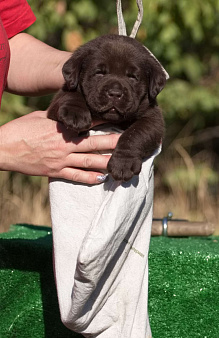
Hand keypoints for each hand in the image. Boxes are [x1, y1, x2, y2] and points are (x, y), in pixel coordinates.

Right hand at [0, 111, 119, 183]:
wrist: (4, 148)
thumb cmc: (21, 129)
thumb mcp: (40, 117)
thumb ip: (58, 117)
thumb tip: (70, 113)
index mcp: (61, 129)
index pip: (88, 124)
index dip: (105, 123)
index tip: (119, 122)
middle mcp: (65, 145)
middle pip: (94, 144)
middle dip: (113, 143)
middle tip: (129, 142)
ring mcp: (61, 160)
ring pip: (89, 162)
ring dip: (106, 162)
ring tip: (120, 162)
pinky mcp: (55, 172)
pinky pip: (75, 177)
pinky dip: (89, 179)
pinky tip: (101, 179)